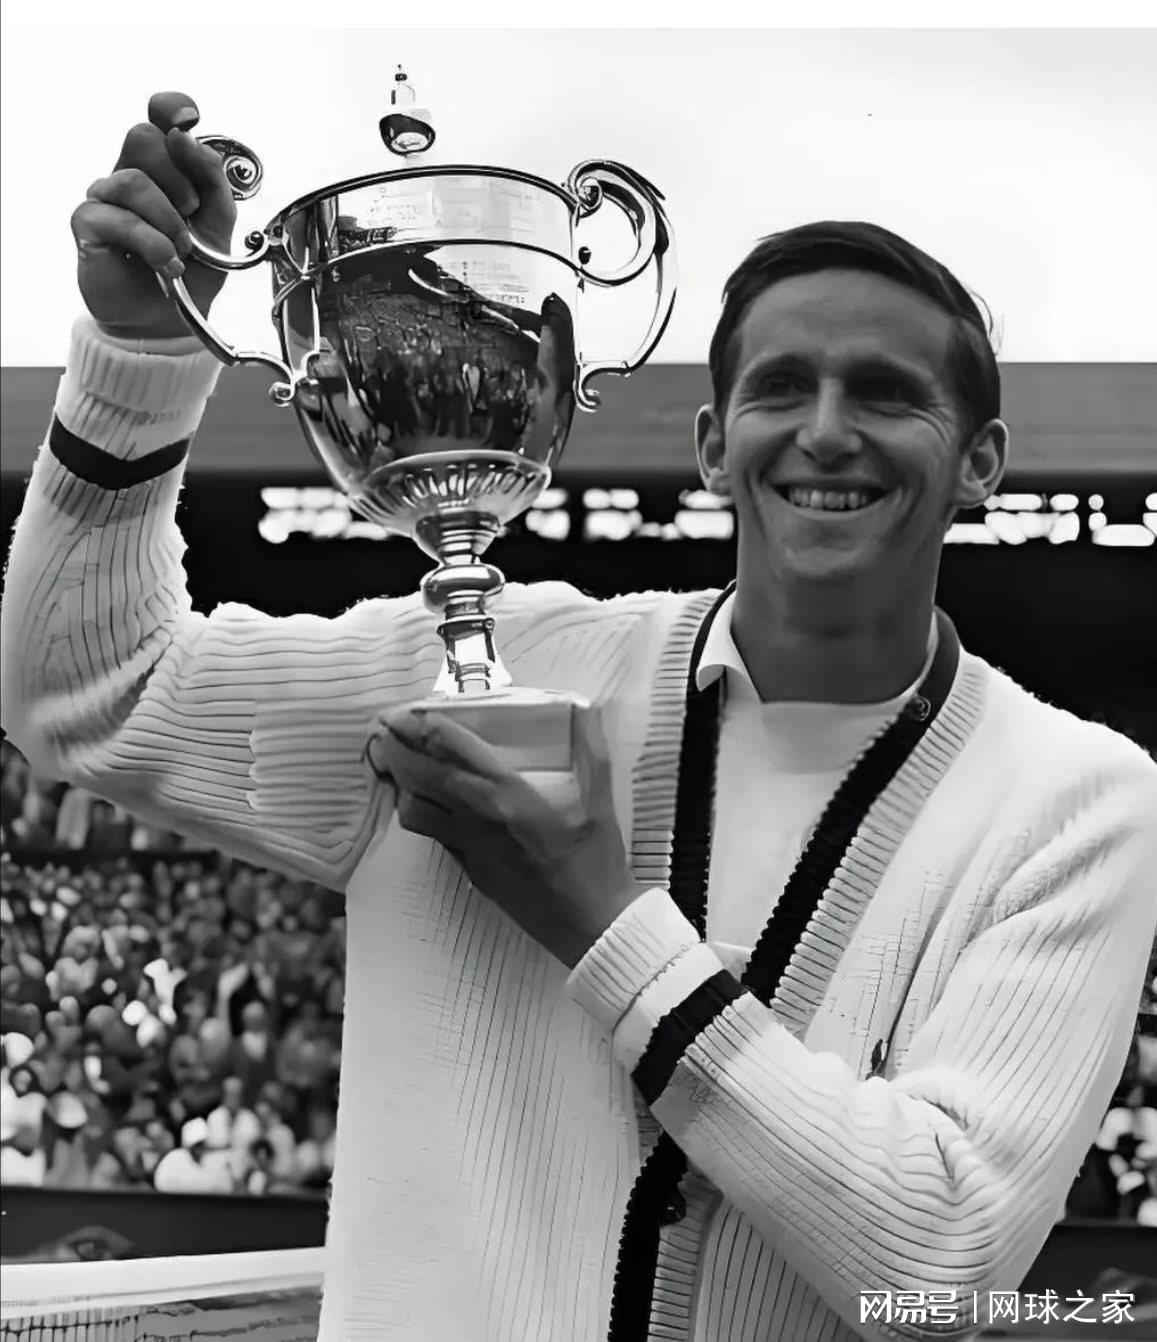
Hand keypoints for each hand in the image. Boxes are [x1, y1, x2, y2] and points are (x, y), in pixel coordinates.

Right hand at [71, 91, 236, 339]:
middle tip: (192, 213)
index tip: (189, 120)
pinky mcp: (88, 224)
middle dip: (178, 177)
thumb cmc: (195, 270)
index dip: (172, 108)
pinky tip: (166, 264)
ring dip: (168, 221)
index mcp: (167, 167)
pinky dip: (152, 244)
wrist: (174, 319)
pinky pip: (119, 217)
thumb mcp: (221, 225)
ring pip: (133, 180)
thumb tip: (187, 137)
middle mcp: (132, 174)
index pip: (159, 116)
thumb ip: (213, 179)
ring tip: (181, 250)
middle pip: (142, 137)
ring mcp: (107, 197)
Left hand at [367, 704, 643, 968]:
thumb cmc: (597, 865)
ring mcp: (470, 848)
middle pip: (421, 776)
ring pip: (414, 810)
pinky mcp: (469, 870)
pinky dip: (418, 812)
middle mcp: (481, 819)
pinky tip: (422, 801)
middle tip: (383, 726)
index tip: (409, 709)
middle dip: (397, 747)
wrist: (591, 927)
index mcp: (510, 795)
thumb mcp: (601, 801)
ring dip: (401, 783)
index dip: (424, 724)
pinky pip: (431, 835)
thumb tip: (586, 709)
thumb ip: (590, 749)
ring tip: (396, 761)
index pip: (454, 749)